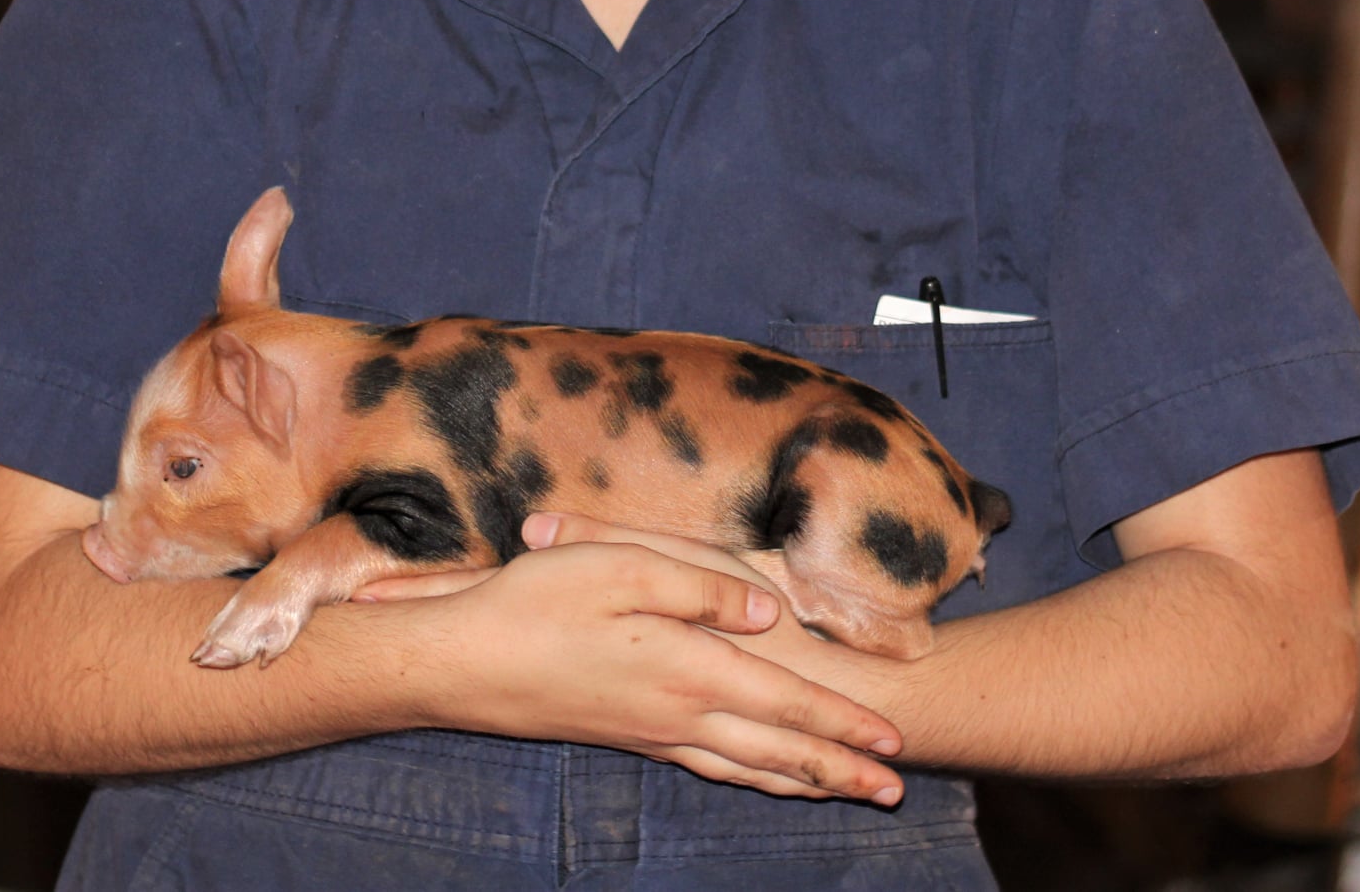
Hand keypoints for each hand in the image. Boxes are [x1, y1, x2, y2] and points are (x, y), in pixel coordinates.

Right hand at [360, 516, 904, 803]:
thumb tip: (768, 614)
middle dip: (841, 769)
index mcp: (686, 669)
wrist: (463, 663)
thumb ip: (700, 586)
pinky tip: (756, 775)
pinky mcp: (627, 732)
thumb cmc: (538, 602)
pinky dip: (750, 777)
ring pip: (746, 767)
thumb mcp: (620, 568)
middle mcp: (678, 712)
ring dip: (803, 780)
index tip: (893, 741)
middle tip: (895, 789)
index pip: (785, 703)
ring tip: (845, 791)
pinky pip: (709, 766)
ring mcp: (651, 730)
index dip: (842, 722)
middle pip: (778, 751)